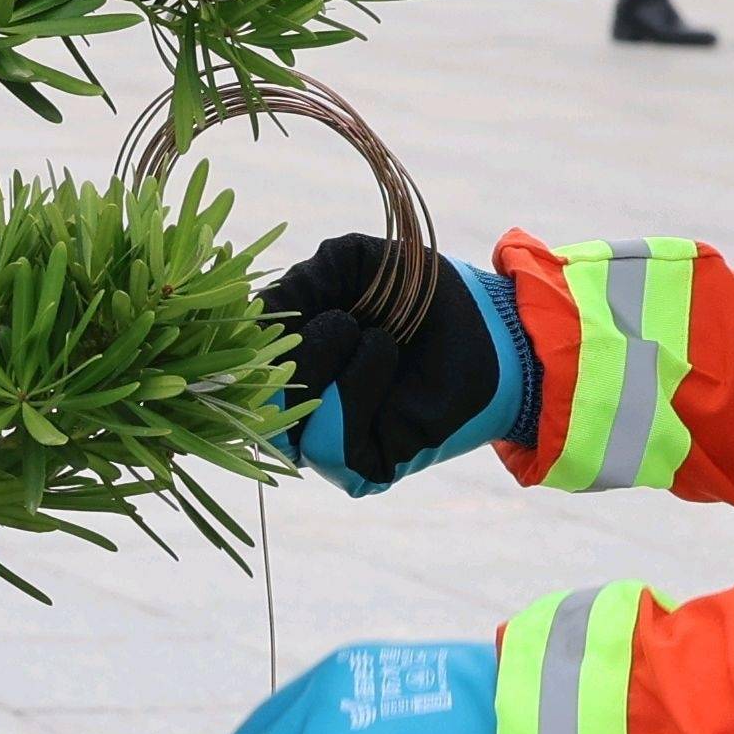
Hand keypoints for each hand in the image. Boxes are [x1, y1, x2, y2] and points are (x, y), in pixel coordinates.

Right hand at [268, 242, 529, 495]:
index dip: (243, 345)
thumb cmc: (425, 295)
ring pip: (286, 427)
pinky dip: (352, 388)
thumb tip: (251, 318)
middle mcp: (306, 408)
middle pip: (252, 404)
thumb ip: (296, 285)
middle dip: (284, 354)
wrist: (494, 325)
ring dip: (319, 366)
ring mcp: (333, 441)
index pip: (239, 373)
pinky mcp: (366, 467)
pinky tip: (380, 353)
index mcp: (295, 364)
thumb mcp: (351, 266)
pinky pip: (330, 447)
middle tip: (335, 320)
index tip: (267, 314)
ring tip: (365, 332)